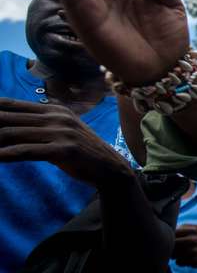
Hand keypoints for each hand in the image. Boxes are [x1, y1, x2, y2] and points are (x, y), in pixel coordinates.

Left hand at [0, 98, 132, 186]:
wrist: (109, 168)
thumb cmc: (81, 153)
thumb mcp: (61, 132)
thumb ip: (39, 125)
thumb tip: (10, 126)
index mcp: (53, 109)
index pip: (10, 105)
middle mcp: (56, 116)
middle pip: (7, 117)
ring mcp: (60, 132)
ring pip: (12, 134)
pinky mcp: (62, 150)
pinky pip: (25, 151)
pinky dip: (4, 154)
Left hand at [173, 224, 196, 266]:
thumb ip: (186, 226)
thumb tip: (172, 228)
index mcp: (193, 231)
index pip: (174, 233)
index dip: (170, 237)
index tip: (172, 240)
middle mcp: (193, 240)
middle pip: (173, 245)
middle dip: (172, 248)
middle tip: (175, 249)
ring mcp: (194, 251)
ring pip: (174, 255)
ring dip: (176, 256)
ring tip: (183, 254)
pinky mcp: (194, 261)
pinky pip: (179, 262)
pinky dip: (180, 262)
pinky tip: (187, 259)